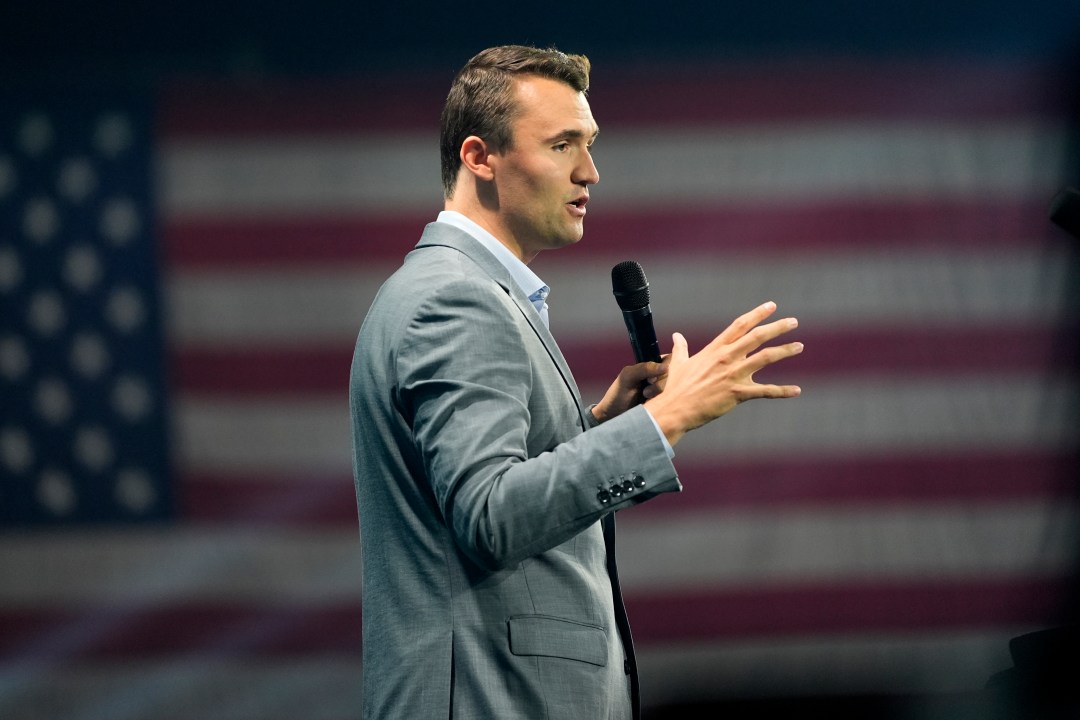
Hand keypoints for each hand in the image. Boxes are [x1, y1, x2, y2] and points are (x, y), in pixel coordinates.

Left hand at [591, 356, 669, 423]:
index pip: (670, 360)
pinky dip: (664, 402)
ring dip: (661, 393)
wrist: (614, 417)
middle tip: (646, 391)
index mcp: (651, 366)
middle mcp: (660, 377)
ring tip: (646, 398)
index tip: (651, 379)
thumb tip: (666, 367)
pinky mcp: (665, 403)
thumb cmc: (618, 395)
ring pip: (675, 388)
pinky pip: (673, 401)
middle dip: (661, 383)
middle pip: (675, 375)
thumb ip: (645, 368)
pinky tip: (652, 404)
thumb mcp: (628, 377)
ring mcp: (664, 391)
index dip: (665, 368)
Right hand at [645, 301, 801, 445]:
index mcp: (715, 349)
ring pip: (765, 358)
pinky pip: (765, 391)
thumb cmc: (675, 388)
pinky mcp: (737, 393)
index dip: (757, 314)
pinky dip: (783, 391)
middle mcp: (726, 358)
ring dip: (785, 350)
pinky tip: (797, 391)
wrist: (674, 409)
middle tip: (794, 321)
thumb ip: (680, 348)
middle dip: (777, 327)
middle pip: (757, 336)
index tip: (771, 306)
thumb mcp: (677, 363)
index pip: (740, 326)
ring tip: (799, 346)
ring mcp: (733, 375)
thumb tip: (677, 336)